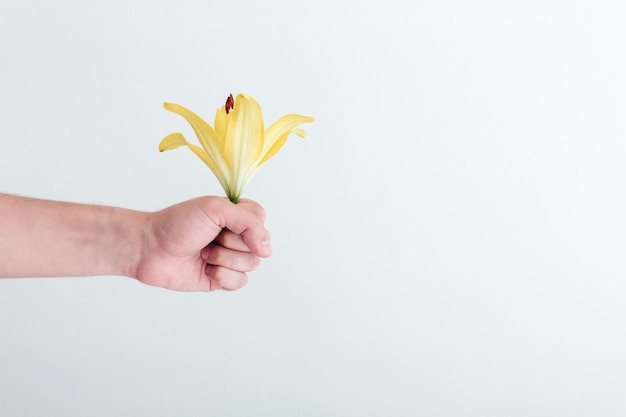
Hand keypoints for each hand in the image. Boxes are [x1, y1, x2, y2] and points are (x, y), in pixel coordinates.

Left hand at [134, 197, 271, 291]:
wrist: (150, 248)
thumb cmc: (177, 223)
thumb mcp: (216, 209)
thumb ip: (250, 222)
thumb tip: (267, 249)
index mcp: (236, 216)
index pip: (261, 220)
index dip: (248, 225)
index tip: (226, 222)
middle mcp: (235, 237)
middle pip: (259, 246)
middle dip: (232, 243)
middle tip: (209, 237)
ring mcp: (229, 259)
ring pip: (251, 265)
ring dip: (224, 259)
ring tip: (204, 253)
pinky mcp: (221, 279)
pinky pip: (240, 282)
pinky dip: (222, 276)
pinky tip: (206, 269)